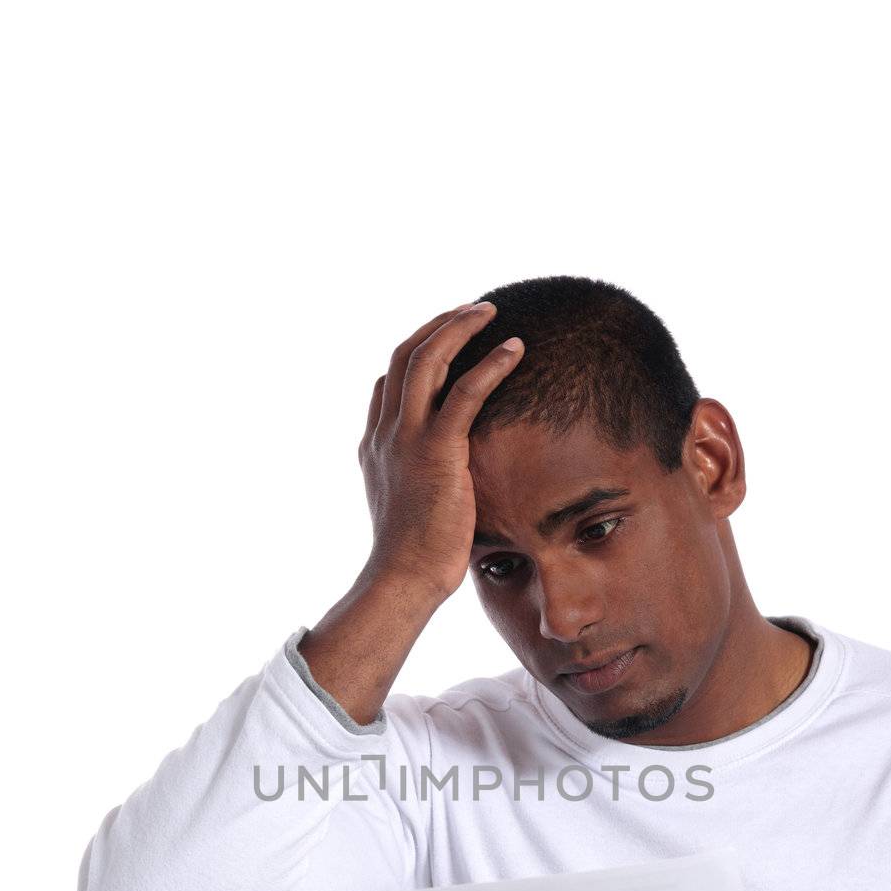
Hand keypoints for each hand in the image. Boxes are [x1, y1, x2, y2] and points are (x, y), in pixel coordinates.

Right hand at [358, 301, 524, 600]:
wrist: (404, 580)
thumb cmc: (415, 559)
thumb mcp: (412, 510)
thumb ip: (421, 483)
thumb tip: (448, 485)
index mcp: (375, 445)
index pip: (388, 381)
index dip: (416, 353)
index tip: (446, 341)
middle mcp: (385, 432)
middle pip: (404, 355)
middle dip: (438, 325)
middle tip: (472, 311)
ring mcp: (406, 438)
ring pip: (427, 358)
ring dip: (459, 326)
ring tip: (490, 313)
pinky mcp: (436, 450)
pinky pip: (464, 390)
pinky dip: (490, 363)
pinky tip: (515, 348)